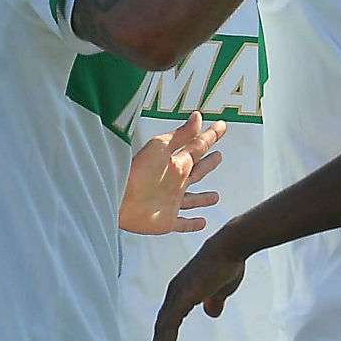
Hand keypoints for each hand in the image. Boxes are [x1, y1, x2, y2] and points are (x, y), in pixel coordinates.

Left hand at [118, 112, 226, 234]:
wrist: (118, 198)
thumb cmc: (138, 170)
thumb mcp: (161, 147)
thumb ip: (181, 135)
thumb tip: (198, 116)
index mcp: (177, 163)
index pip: (198, 147)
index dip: (210, 136)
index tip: (222, 125)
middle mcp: (176, 182)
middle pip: (197, 172)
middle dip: (208, 165)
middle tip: (219, 156)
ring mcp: (171, 202)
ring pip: (192, 200)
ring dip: (203, 199)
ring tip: (216, 197)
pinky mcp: (167, 221)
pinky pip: (183, 224)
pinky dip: (192, 224)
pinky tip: (202, 223)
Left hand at [150, 232, 248, 340]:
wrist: (231, 246)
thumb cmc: (228, 263)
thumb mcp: (222, 289)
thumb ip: (214, 301)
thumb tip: (212, 313)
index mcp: (182, 292)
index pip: (169, 320)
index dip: (165, 338)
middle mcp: (175, 294)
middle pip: (162, 326)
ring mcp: (177, 294)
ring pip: (163, 329)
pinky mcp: (183, 296)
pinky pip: (171, 324)